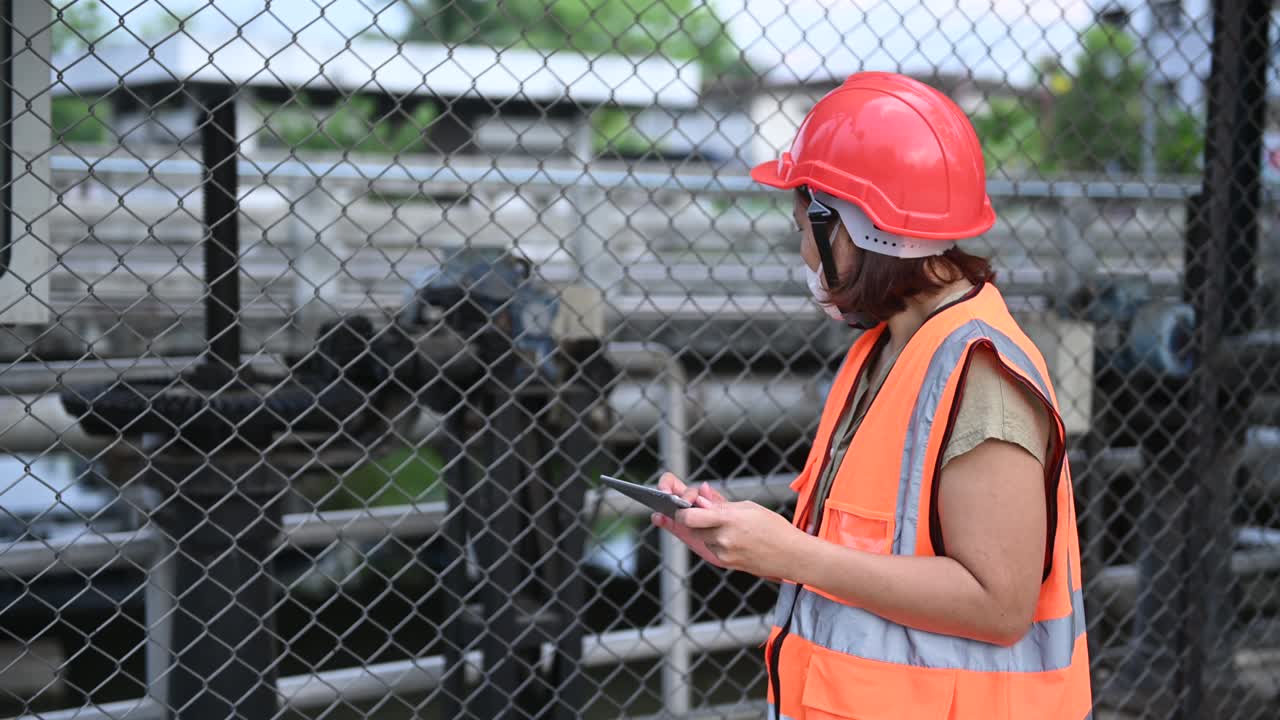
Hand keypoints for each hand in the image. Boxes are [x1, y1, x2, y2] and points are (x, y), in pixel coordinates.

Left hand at [673, 500, 806, 579]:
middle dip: (693, 520)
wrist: (791, 555)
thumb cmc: (773, 527)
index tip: (683, 506)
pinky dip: (715, 542)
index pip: (689, 516)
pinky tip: (733, 539)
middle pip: (691, 528)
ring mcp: (724, 553)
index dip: (682, 511)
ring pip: (701, 539)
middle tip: (703, 513)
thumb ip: (720, 503)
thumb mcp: (748, 507)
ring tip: (727, 527)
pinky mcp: (726, 563)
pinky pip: (711, 549)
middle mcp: (723, 538)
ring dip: (705, 531)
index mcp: (728, 519)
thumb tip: (701, 494)